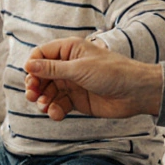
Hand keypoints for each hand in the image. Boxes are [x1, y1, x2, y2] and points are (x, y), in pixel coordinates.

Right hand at [24, 38, 164, 120]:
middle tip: (32, 95)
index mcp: (69, 50)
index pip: (41, 55)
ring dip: (43, 100)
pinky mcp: (77, 100)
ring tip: (44, 106)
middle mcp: (68, 66)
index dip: (32, 66)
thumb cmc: (112, 73)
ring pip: (48, 91)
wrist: (136, 93)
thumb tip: (28, 65)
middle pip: (42, 75)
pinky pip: (59, 104)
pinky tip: (56, 114)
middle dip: (35, 86)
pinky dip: (55, 110)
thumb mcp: (79, 69)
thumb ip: (52, 69)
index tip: (30, 79)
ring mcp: (72, 83)